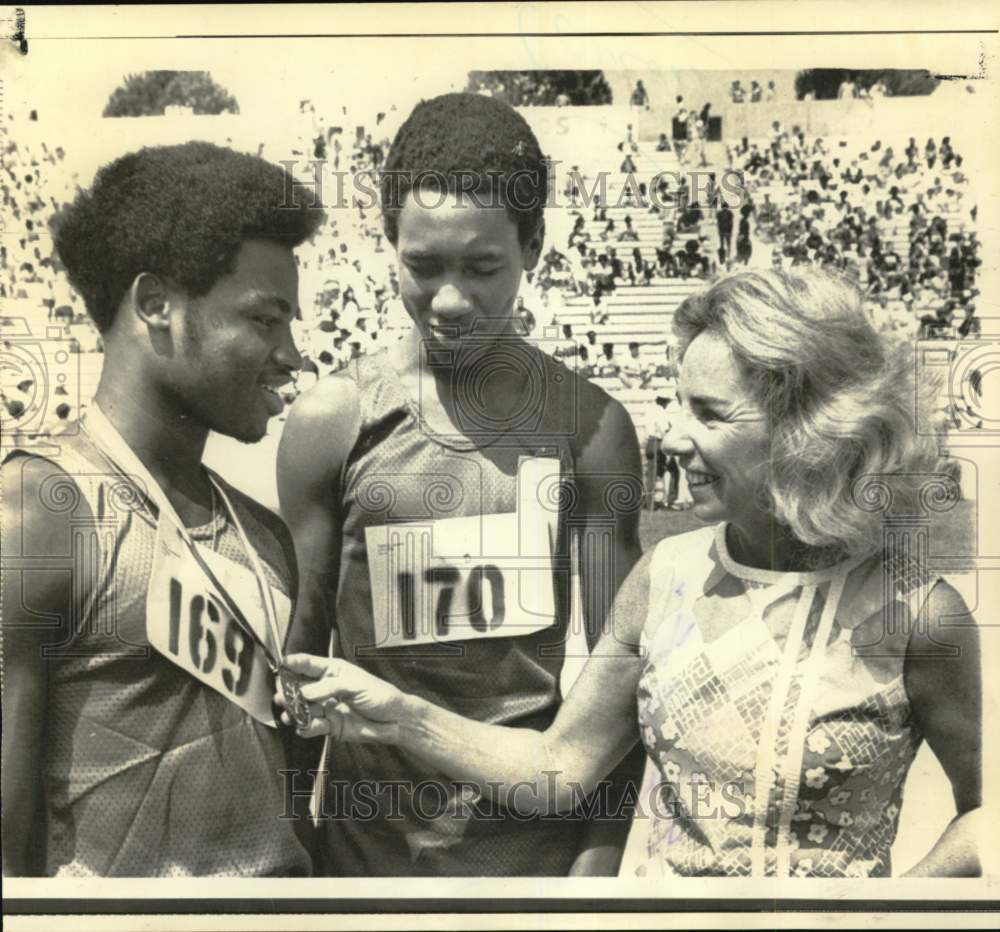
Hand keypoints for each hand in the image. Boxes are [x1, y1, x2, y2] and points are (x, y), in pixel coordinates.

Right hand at [273, 654, 406, 743]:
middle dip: (289, 691)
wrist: (395, 721)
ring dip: (294, 712)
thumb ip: (328, 688)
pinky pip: (310, 726)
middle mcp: (326, 688)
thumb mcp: (355, 685)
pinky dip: (305, 727)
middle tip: (283, 697)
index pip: (308, 664)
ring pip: (302, 708)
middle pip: (299, 687)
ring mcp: (326, 707)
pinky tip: (304, 727)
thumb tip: (304, 693)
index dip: (293, 663)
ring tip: (290, 715)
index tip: (280, 666)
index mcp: (333, 671)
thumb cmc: (380, 695)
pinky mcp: (329, 726)